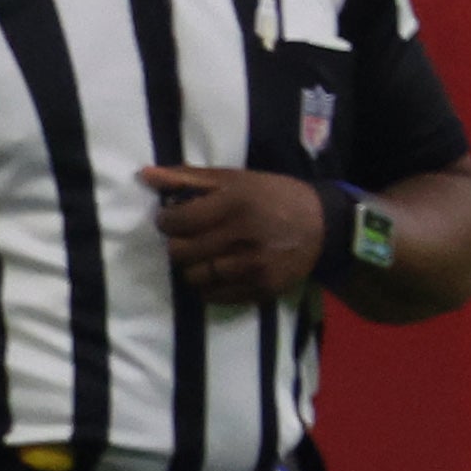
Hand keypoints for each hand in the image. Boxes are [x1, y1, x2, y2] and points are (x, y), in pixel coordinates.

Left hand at [142, 164, 328, 306]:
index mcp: (235, 204)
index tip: (174, 219)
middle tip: (191, 238)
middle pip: (180, 253)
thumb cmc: (274, 196)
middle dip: (178, 244)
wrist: (325, 225)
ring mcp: (253, 266)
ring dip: (193, 266)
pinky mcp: (261, 289)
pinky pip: (213, 296)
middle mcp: (244, 236)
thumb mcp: (235, 179)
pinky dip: (209, 285)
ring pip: (193, 277)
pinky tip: (221, 270)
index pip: (176, 222)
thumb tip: (144, 175)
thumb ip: (187, 178)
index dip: (167, 221)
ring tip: (207, 254)